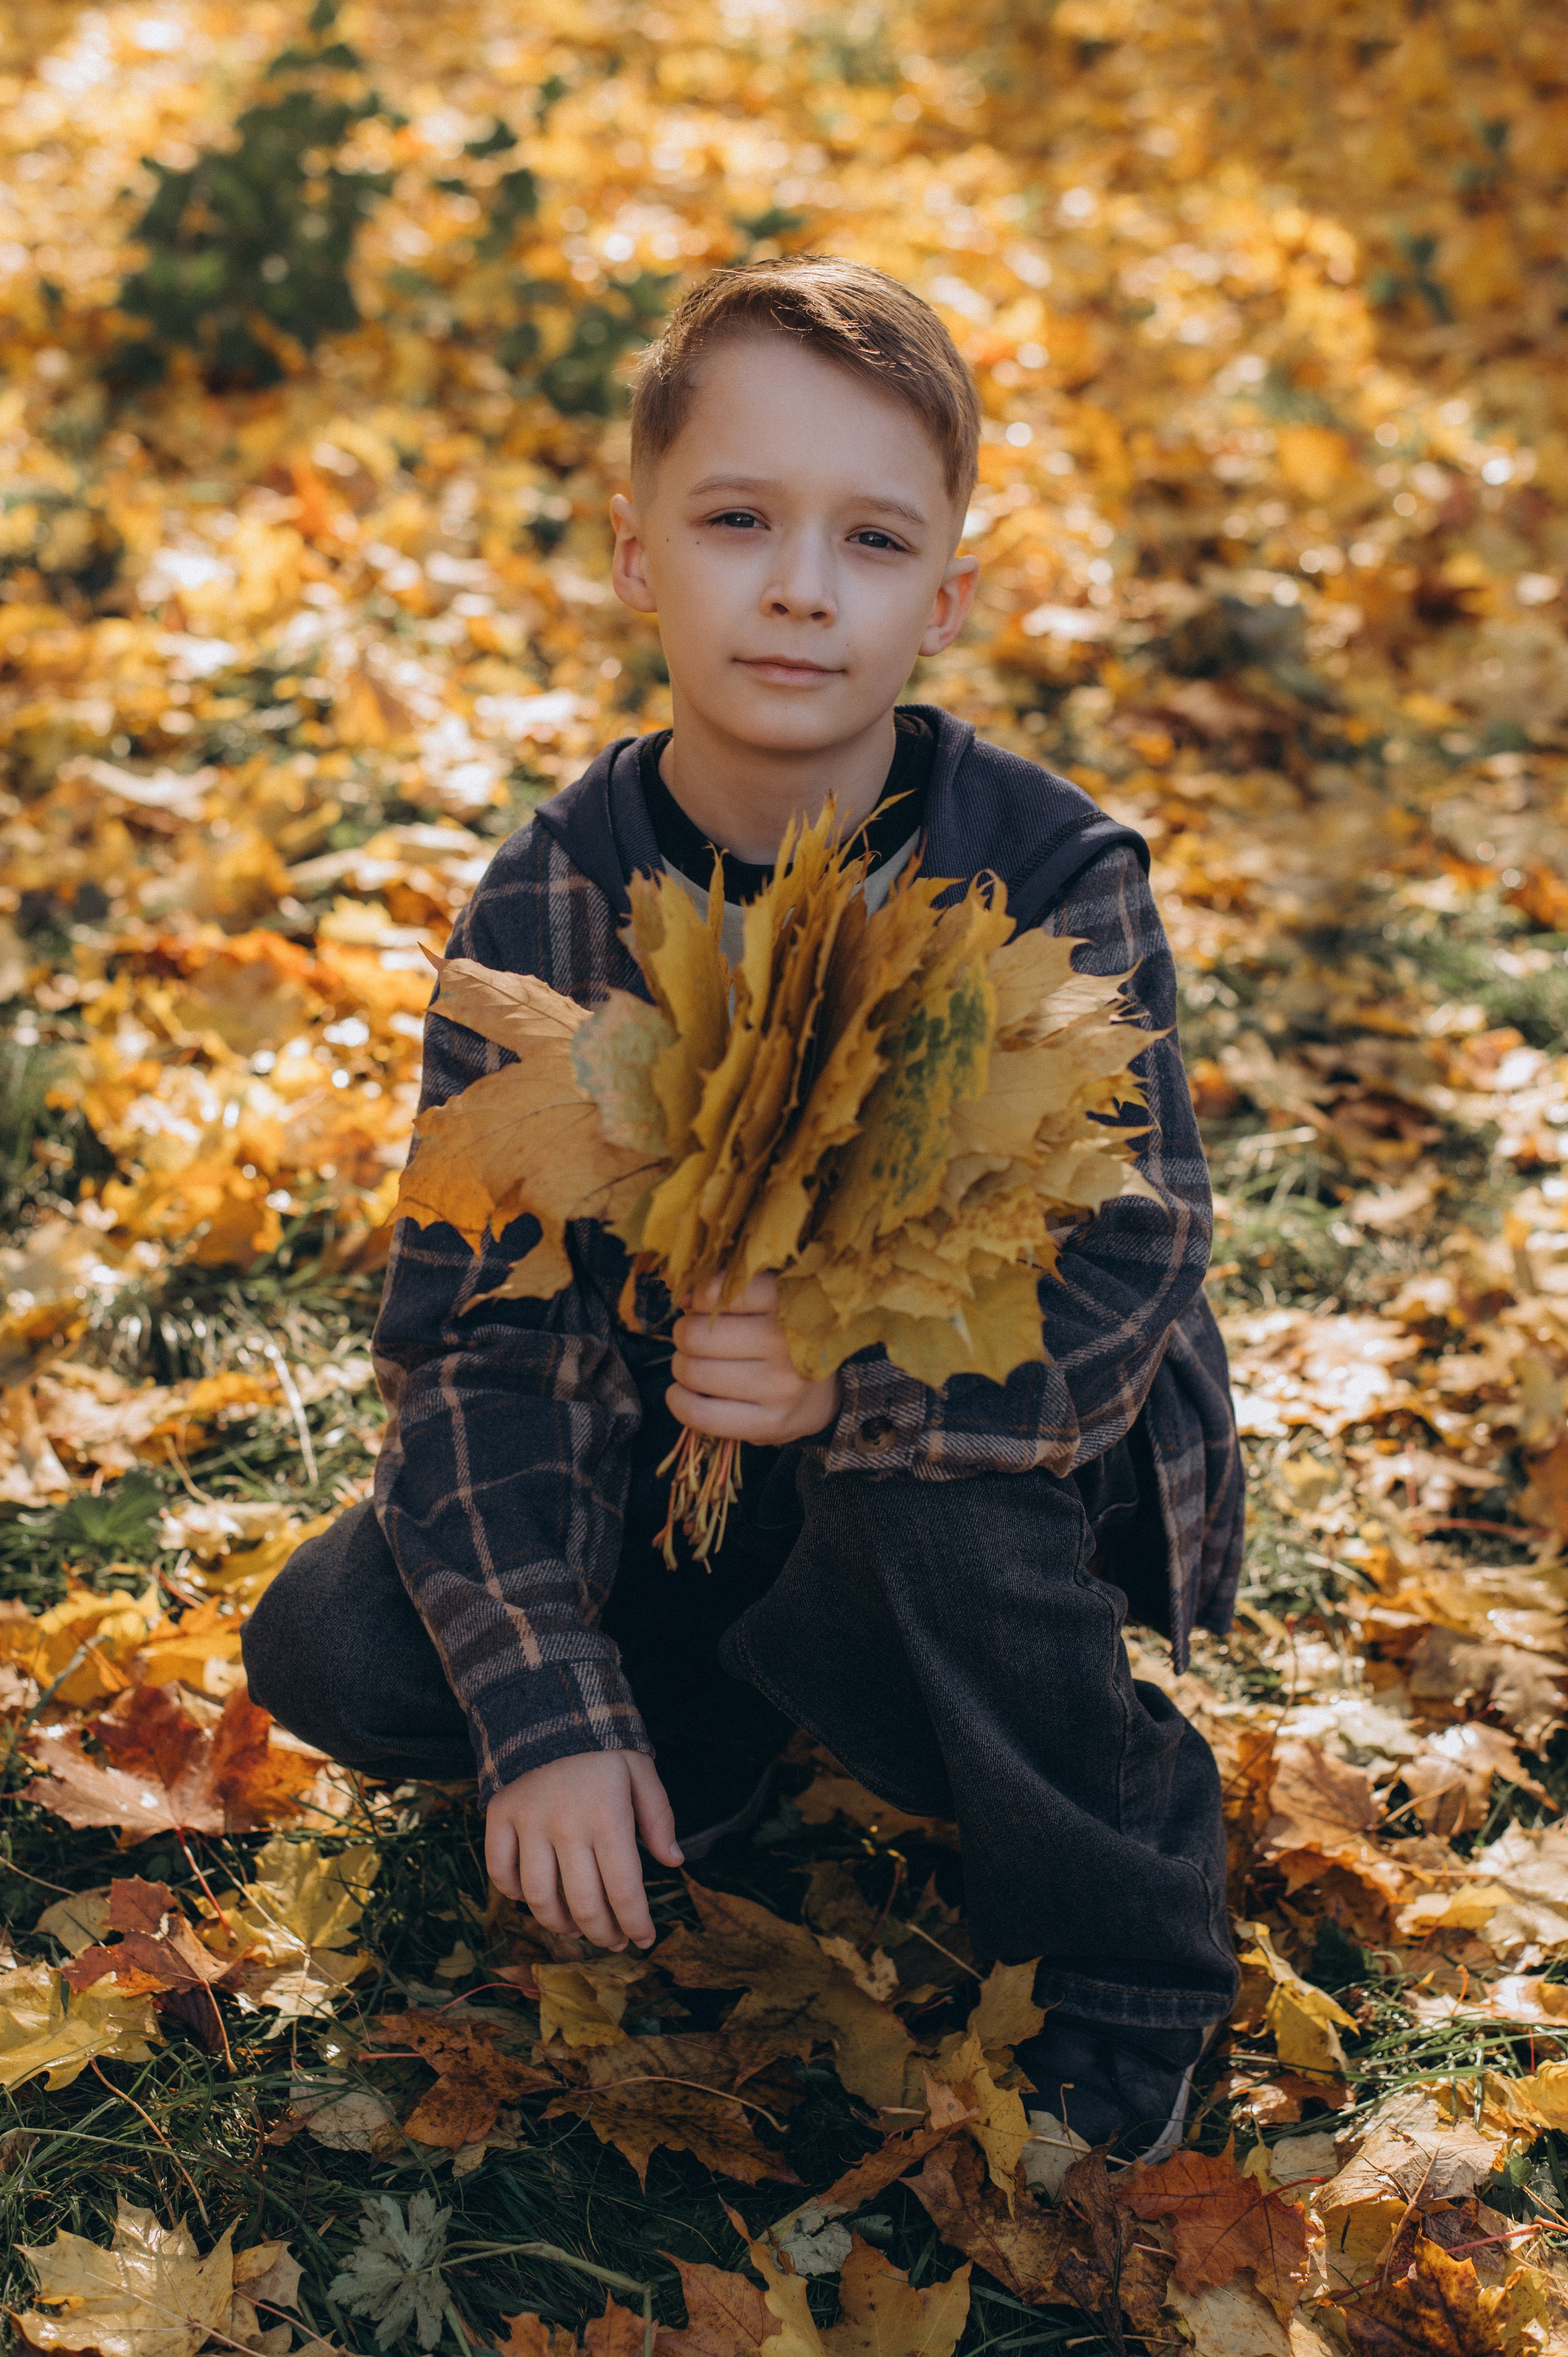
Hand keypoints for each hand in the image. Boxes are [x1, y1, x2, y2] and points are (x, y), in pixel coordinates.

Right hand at [484, 1750, 681, 1950]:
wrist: (549, 1705)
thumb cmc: (602, 1745)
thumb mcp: (641, 1771)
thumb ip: (658, 1817)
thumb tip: (674, 1863)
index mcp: (608, 1816)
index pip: (624, 1890)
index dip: (636, 1924)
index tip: (645, 1940)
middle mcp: (567, 1826)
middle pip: (583, 1904)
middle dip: (603, 1934)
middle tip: (614, 1941)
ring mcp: (530, 1822)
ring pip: (539, 1897)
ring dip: (560, 1924)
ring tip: (577, 1928)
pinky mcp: (501, 1815)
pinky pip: (501, 1871)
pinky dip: (513, 1893)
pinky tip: (532, 1896)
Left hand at [669, 1271, 841, 1446]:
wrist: (823, 1393)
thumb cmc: (783, 1338)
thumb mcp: (768, 1302)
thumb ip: (726, 1290)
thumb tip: (684, 1301)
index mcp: (788, 1302)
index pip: (721, 1293)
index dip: (701, 1298)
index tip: (705, 1306)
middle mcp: (786, 1344)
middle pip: (695, 1336)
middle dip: (684, 1335)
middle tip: (694, 1339)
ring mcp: (779, 1388)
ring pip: (693, 1373)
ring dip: (681, 1367)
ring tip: (694, 1365)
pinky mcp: (768, 1424)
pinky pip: (699, 1415)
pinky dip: (678, 1401)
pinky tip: (684, 1393)